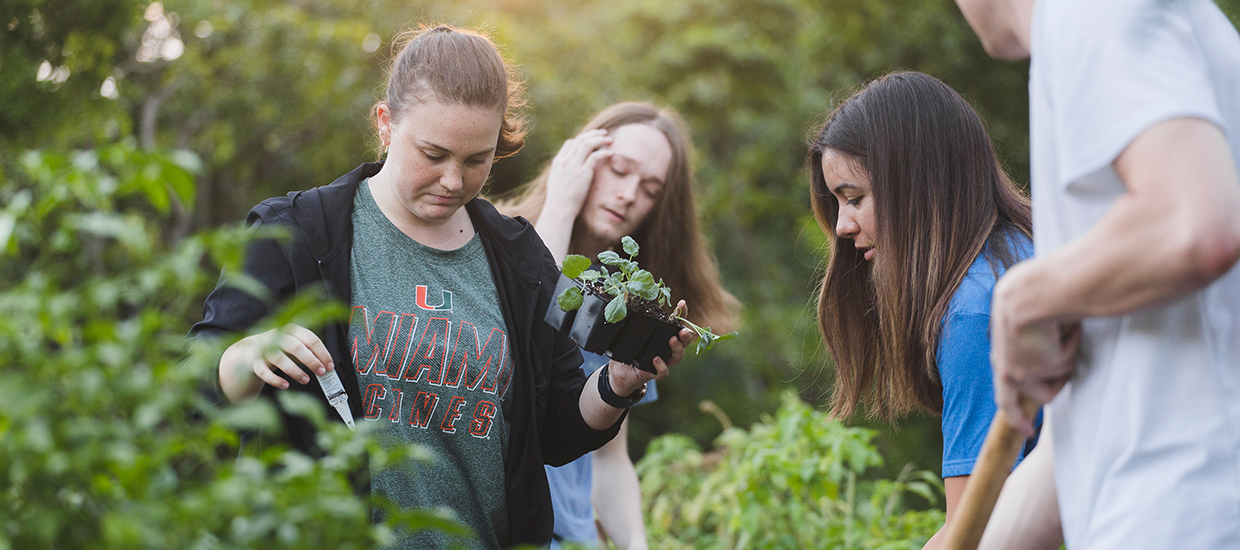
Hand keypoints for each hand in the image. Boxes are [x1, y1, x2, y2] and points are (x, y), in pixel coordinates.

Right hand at [221, 324, 333, 393]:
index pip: (311, 338)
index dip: (322, 353)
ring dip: (295, 371)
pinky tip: (285, 385)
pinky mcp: (254, 361)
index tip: (329, 365)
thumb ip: (309, 353)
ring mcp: (263, 348)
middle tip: (321, 372)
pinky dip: (275, 380)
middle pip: (296, 347)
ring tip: (306, 380)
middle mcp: (277, 336)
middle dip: (311, 360)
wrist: (249, 350)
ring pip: (280, 359)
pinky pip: (263, 372)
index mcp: (291, 330)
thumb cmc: (279, 348)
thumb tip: (326, 366)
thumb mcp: (295, 346)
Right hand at [542, 129, 612, 220]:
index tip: (593, 141)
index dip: (583, 140)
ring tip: (610, 140)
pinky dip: (604, 152)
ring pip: (588, 144)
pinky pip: (595, 156)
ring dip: (600, 139)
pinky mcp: (583, 173)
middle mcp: (565, 161)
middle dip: (594, 134)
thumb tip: (568, 173)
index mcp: (558, 162)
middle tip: (604, 134)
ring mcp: (574, 166)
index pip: (570, 143)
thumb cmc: (559, 202)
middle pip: (580, 139)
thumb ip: (562, 174)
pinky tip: (611, 153)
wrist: (559, 210)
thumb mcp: (556, 184)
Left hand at [608, 300, 694, 395]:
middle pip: (684, 342)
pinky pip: (663, 372)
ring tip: (672, 340)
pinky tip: (656, 360)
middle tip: (683, 330)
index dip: (682, 313)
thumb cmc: (628, 348)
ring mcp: (663, 361)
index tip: (682, 303)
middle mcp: (667, 348)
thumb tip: (627, 302)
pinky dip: (662, 366)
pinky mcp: (655, 373)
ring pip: (677, 357)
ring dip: (677, 348)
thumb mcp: (630, 333)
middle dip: (686, 335)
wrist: (620, 371)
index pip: (677, 323)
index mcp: (663, 336)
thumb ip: (633, 321)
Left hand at [991, 274, 1079, 435]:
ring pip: (1062, 375)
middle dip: (1061, 378)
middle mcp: (1007, 371)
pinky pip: (1070, 361)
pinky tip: (1063, 324)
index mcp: (1000, 359)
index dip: (1017, 416)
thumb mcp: (1017, 318)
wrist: (1027, 292)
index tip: (1027, 431)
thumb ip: (1022, 338)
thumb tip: (1036, 339)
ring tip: (1060, 326)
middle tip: (1067, 351)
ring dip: (1068, 353)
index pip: (1006, 397)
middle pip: (1044, 395)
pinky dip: (1072, 342)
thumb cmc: (1024, 295)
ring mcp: (1024, 372)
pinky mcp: (1042, 368)